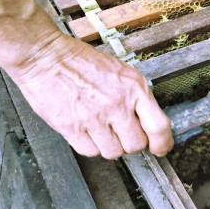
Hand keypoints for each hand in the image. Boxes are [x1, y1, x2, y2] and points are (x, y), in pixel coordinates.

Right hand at [9, 34, 172, 158]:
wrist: (46, 56)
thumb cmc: (82, 62)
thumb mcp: (122, 72)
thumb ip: (137, 96)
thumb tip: (149, 122)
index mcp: (134, 88)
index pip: (159, 126)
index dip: (162, 143)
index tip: (160, 148)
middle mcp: (117, 104)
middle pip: (136, 144)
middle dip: (131, 143)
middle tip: (123, 134)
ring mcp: (94, 117)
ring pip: (113, 152)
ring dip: (110, 145)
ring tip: (101, 129)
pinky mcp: (71, 127)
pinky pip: (89, 151)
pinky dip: (90, 146)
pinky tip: (86, 131)